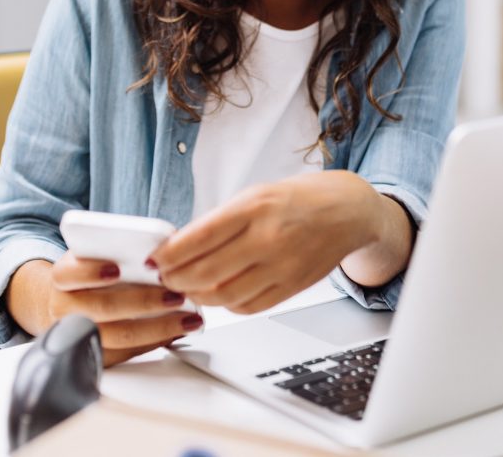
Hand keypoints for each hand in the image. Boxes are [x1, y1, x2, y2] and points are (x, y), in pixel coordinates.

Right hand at [6, 254, 204, 365]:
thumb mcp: (99, 253)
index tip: (117, 269)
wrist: (70, 302)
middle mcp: (65, 307)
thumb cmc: (94, 272)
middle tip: (175, 295)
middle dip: (144, 302)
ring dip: (158, 327)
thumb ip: (122, 248)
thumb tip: (165, 244)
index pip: (69, 273)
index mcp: (64, 276)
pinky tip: (176, 330)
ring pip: (119, 336)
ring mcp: (79, 335)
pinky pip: (128, 354)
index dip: (91, 272)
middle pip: (103, 307)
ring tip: (187, 318)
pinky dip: (156, 342)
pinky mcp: (95, 356)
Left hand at [150, 171, 409, 313]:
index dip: (169, 255)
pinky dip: (226, 305)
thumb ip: (220, 221)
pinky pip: (248, 307)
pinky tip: (220, 294)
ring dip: (198, 296)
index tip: (155, 260)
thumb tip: (179, 247)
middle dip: (176, 280)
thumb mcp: (255, 195)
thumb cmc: (298, 200)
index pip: (198, 238)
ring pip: (224, 296)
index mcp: (254, 207)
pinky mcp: (292, 286)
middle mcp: (268, 237)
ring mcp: (282, 265)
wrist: (347, 211)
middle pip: (205, 272)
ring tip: (189, 289)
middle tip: (165, 278)